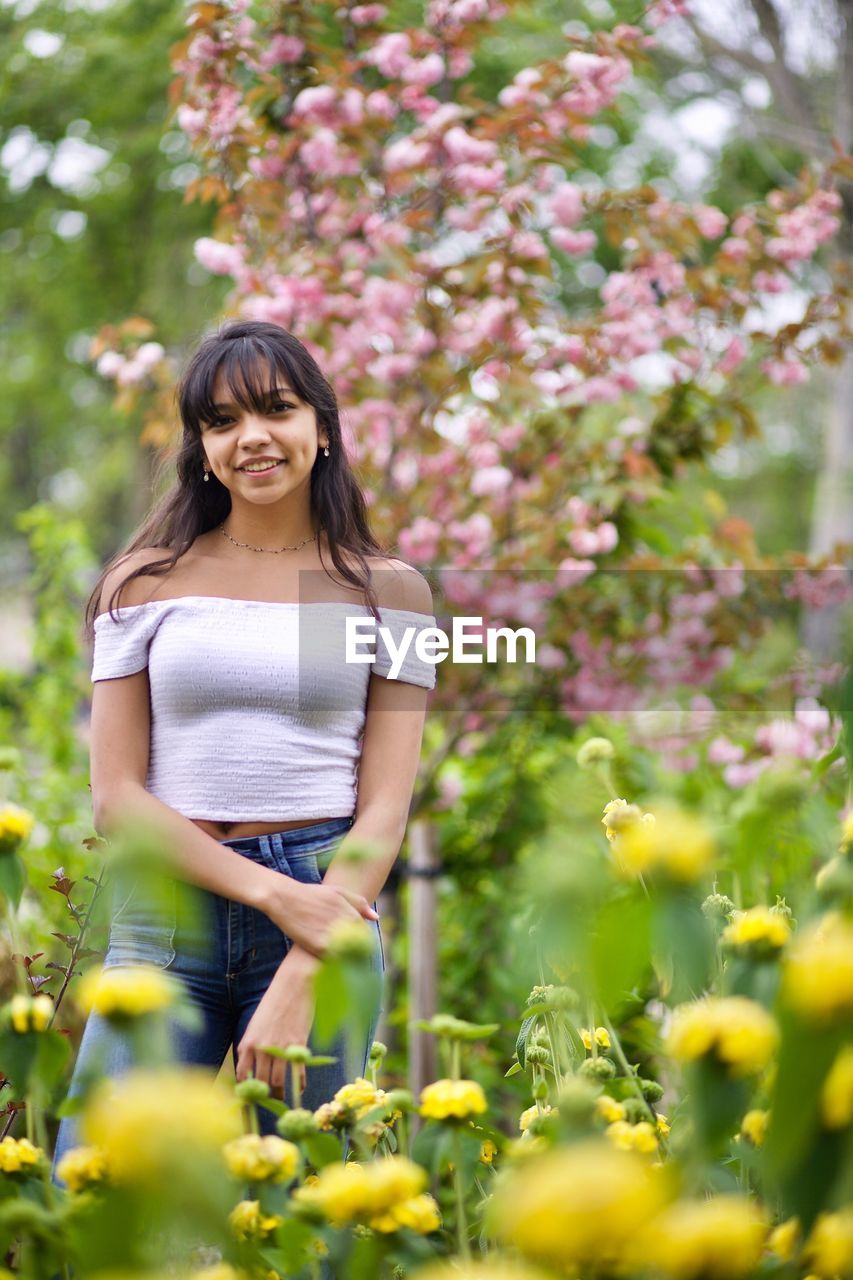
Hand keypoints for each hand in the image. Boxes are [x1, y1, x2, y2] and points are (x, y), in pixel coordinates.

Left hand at [235, 949, 315, 1093]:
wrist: (294, 984)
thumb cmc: (275, 1001)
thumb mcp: (257, 1023)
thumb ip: (254, 1044)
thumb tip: (256, 1066)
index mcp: (248, 1042)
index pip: (242, 1074)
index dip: (246, 1088)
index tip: (250, 1096)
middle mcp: (261, 1048)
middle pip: (260, 1083)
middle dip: (263, 1096)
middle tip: (268, 1103)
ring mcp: (280, 1048)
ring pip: (278, 1082)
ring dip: (280, 1094)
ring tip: (282, 1099)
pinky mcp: (297, 1046)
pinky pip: (297, 1073)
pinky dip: (298, 1083)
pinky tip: (299, 1088)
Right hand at [267, 879, 378, 957]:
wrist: (285, 898)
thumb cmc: (311, 894)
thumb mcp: (337, 892)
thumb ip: (359, 904)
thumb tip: (376, 918)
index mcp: (352, 914)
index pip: (367, 937)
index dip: (362, 946)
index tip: (355, 951)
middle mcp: (346, 926)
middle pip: (360, 950)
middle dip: (356, 956)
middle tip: (346, 960)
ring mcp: (334, 937)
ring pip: (349, 957)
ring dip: (346, 961)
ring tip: (337, 962)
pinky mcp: (320, 947)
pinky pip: (333, 961)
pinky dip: (333, 964)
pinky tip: (326, 961)